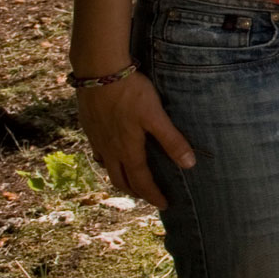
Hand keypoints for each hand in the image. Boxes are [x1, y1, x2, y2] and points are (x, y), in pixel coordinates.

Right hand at [77, 73, 194, 208]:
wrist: (98, 72)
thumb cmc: (130, 93)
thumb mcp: (155, 116)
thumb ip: (171, 140)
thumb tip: (189, 165)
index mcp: (127, 149)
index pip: (141, 180)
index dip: (153, 195)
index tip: (164, 205)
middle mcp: (109, 149)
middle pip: (120, 179)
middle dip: (135, 191)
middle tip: (148, 197)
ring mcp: (96, 139)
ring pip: (107, 167)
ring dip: (120, 178)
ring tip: (131, 181)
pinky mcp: (89, 127)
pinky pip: (98, 152)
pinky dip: (108, 161)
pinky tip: (112, 154)